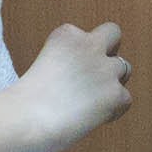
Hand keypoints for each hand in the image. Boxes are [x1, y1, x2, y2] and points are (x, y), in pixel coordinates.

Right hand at [11, 22, 131, 151]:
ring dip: (113, 81)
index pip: (86, 36)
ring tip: (94, 101)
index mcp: (67, 35)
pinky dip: (115, 109)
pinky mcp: (114, 94)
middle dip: (109, 50)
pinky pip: (126, 98)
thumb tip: (82, 81)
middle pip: (113, 34)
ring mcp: (104, 69)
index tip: (71, 73)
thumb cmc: (26, 99)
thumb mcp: (46, 63)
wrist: (25, 117)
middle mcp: (89, 45)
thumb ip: (67, 63)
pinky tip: (96, 117)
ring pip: (125, 68)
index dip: (82, 54)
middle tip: (95, 75)